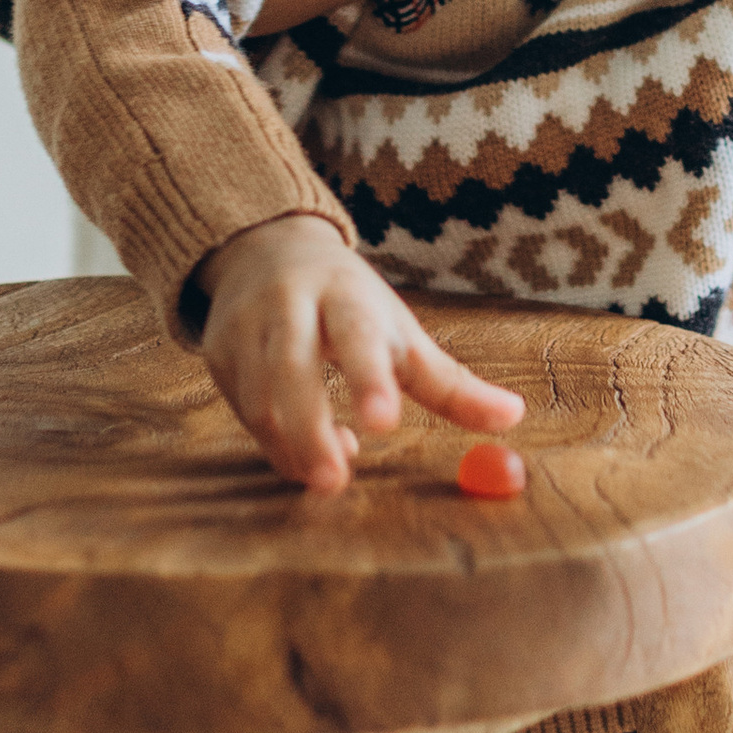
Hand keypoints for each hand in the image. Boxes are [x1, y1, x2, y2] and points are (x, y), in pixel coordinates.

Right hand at [197, 214, 525, 491]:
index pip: (356, 333)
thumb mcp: (400, 330)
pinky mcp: (217, 354)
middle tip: (336, 481)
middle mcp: (289, 304)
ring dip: (295, 446)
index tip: (385, 423)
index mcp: (345, 293)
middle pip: (291, 368)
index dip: (368, 378)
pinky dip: (276, 446)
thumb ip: (451, 381)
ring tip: (335, 467)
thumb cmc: (350, 304)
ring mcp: (246, 327)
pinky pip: (243, 414)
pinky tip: (305, 452)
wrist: (267, 251)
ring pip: (260, 399)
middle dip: (311, 429)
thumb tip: (514, 417)